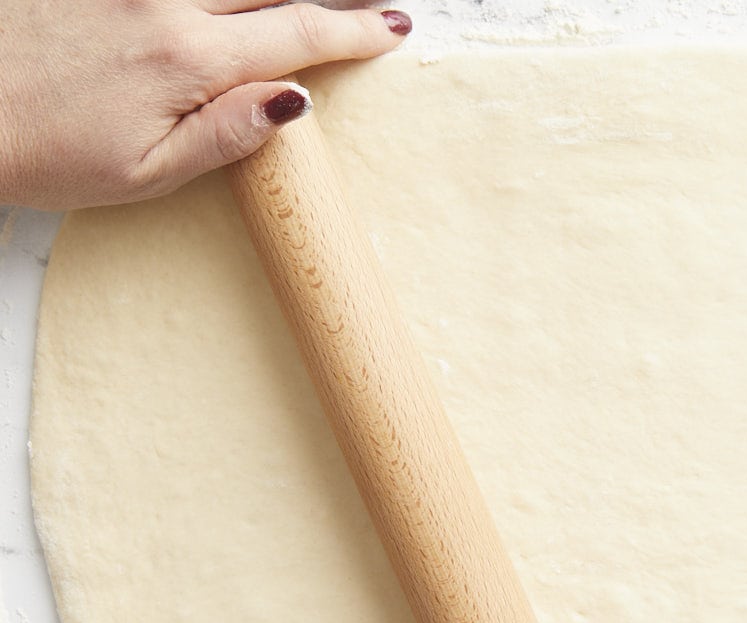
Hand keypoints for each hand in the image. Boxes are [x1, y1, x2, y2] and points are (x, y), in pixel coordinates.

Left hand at [0, 0, 410, 208]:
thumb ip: (226, 133)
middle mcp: (161, 2)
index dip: (353, 29)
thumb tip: (294, 102)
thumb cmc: (45, 151)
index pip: (297, 34)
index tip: (392, 27)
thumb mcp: (146, 171)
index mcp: (187, 59)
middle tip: (373, 2)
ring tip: (314, 1)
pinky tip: (238, 0)